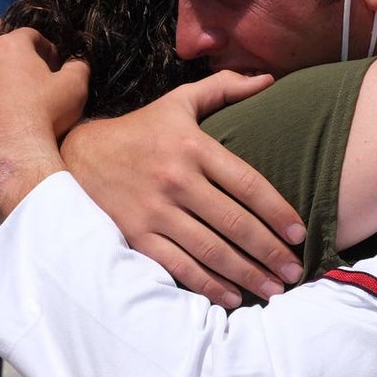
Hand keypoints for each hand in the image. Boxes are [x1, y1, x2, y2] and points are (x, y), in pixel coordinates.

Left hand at [0, 28, 88, 214]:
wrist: (18, 155)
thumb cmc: (48, 112)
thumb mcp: (76, 84)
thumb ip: (78, 65)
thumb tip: (76, 63)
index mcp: (10, 48)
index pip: (30, 35)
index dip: (47, 47)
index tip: (56, 64)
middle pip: (6, 59)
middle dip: (24, 69)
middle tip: (42, 88)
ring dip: (6, 93)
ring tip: (25, 113)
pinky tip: (10, 130)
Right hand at [61, 71, 305, 308]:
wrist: (77, 155)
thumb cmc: (139, 130)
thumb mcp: (178, 102)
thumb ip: (224, 88)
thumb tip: (267, 79)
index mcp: (192, 146)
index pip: (247, 183)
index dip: (277, 211)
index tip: (299, 234)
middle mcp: (176, 179)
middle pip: (234, 222)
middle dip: (269, 251)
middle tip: (294, 272)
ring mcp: (155, 210)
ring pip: (211, 250)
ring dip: (247, 274)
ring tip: (275, 289)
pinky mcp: (135, 235)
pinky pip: (178, 266)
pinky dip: (207, 285)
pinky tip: (232, 297)